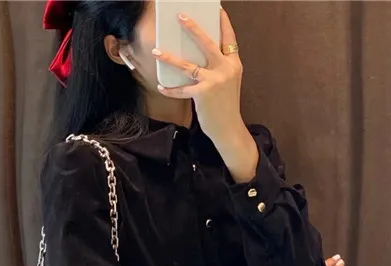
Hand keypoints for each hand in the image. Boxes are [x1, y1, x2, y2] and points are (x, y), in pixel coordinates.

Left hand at [153, 8, 255, 180]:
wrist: (229, 128)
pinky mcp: (203, 94)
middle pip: (208, 43)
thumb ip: (219, 67)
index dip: (223, 23)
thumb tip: (199, 56)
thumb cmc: (225, 105)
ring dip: (170, 58)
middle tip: (181, 16)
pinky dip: (170, 89)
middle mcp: (226, 69)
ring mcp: (215, 81)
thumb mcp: (228, 82)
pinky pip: (182, 89)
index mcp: (234, 64)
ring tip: (156, 51)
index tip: (217, 9)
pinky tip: (161, 86)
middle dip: (193, 28)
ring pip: (188, 65)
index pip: (229, 38)